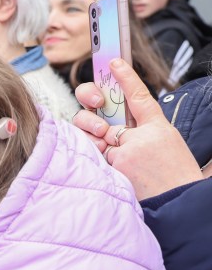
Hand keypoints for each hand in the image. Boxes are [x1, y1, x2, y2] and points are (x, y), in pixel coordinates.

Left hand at [72, 58, 201, 199]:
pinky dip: (100, 169)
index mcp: (160, 128)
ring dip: (100, 154)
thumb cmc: (173, 180)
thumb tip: (110, 130)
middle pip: (102, 120)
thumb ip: (140, 134)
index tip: (113, 62)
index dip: (125, 78)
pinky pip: (96, 162)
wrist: (180, 207)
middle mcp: (142, 137)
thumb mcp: (166, 148)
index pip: (140, 96)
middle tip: (97, 131)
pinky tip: (119, 177)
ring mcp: (128, 152)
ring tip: (120, 167)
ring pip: (97, 145)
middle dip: (90, 122)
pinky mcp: (116, 168)